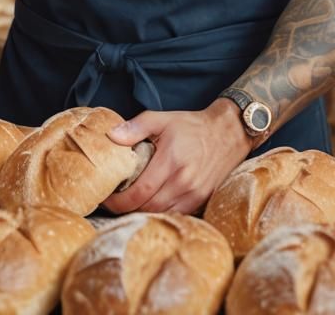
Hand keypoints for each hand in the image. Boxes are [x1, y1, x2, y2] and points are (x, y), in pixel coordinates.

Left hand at [101, 98, 250, 215]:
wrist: (228, 133)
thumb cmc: (193, 126)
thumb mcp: (163, 119)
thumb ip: (136, 127)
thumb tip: (111, 136)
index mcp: (171, 160)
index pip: (139, 191)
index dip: (119, 200)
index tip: (106, 198)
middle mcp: (184, 181)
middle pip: (147, 207)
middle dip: (126, 208)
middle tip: (113, 202)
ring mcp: (194, 194)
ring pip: (160, 214)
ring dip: (142, 212)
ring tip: (128, 204)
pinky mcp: (201, 200)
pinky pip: (175, 214)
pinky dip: (160, 213)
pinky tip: (150, 205)